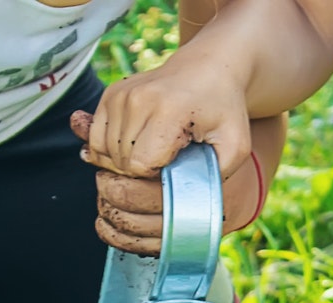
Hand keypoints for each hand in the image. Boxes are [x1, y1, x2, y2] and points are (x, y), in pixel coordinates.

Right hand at [75, 57, 253, 179]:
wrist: (209, 67)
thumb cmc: (224, 111)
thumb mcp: (235, 148)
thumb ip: (212, 178)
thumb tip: (183, 205)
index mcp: (168, 112)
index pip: (139, 167)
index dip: (154, 179)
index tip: (175, 168)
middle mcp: (138, 99)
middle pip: (121, 162)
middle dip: (140, 173)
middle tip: (167, 160)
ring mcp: (121, 95)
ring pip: (105, 153)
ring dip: (125, 163)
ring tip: (154, 152)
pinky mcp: (111, 94)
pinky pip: (97, 140)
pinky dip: (111, 151)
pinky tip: (135, 146)